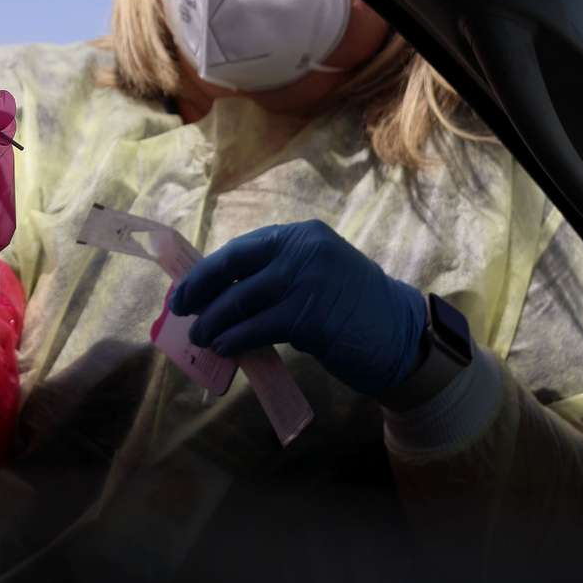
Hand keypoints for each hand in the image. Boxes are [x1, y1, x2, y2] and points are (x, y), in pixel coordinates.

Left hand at [169, 221, 426, 394]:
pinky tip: (224, 348)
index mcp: (302, 235)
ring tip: (200, 336)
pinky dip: (234, 339)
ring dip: (213, 321)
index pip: (242, 248)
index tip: (186, 288)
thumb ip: (277, 275)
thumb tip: (220, 293)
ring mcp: (306, 281)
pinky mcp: (309, 317)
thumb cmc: (353, 309)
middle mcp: (303, 250)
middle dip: (200, 289)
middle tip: (180, 310)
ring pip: (240, 300)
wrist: (402, 336)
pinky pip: (256, 328)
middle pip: (233, 267)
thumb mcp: (317, 275)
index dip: (209, 269)